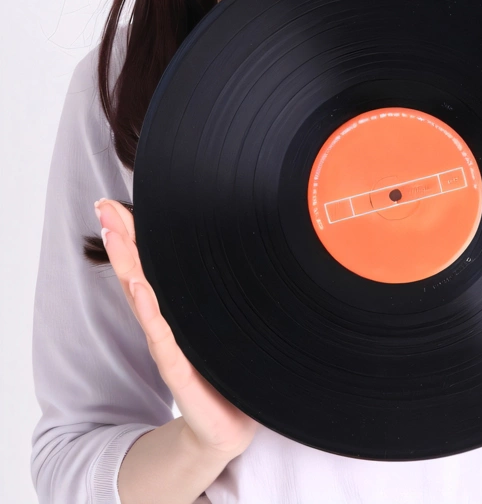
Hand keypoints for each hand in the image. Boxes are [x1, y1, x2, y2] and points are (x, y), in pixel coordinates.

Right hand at [95, 198, 259, 459]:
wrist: (229, 425)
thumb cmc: (224, 367)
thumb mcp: (217, 320)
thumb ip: (212, 288)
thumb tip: (226, 246)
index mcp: (173, 311)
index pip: (147, 265)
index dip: (130, 235)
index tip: (111, 205)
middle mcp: (165, 324)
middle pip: (138, 275)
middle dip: (122, 242)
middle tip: (104, 208)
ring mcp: (170, 347)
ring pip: (145, 302)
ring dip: (130, 270)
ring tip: (117, 241)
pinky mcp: (181, 372)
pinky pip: (164, 341)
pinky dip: (152, 315)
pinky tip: (140, 291)